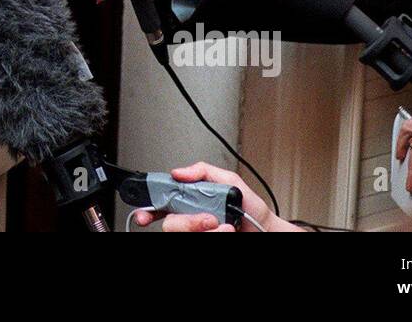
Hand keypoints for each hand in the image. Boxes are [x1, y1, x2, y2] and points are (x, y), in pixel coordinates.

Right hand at [132, 161, 300, 232]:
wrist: (266, 230)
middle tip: (208, 219)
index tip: (145, 214)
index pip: (161, 204)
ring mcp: (197, 232)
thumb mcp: (229, 180)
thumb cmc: (250, 209)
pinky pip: (197, 238)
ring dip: (205, 229)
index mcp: (189, 201)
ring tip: (224, 226)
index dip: (148, 209)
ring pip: (183, 233)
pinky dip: (215, 235)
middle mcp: (190, 219)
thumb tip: (179, 171)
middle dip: (187, 222)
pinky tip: (226, 231)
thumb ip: (203, 171)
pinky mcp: (204, 239)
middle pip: (169, 224)